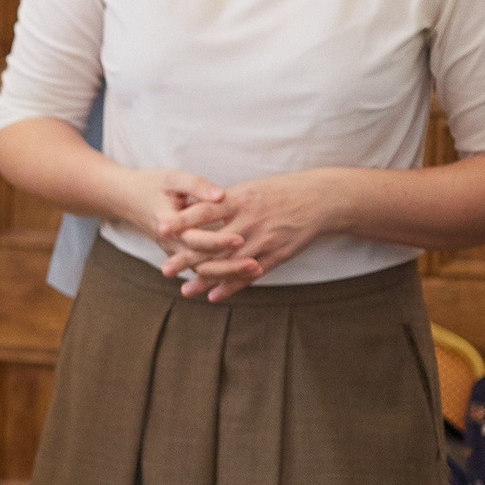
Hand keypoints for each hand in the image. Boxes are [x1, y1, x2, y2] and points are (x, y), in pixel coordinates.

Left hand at [156, 170, 348, 301]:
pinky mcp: (278, 254)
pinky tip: (215, 295)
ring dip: (207, 278)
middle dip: (188, 257)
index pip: (205, 210)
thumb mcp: (251, 189)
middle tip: (164, 270)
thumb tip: (192, 208)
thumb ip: (223, 202)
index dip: (183, 220)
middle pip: (214, 242)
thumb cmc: (281, 192)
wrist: (323, 200)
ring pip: (231, 263)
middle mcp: (251, 220)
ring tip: (186, 291)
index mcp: (241, 199)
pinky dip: (233, 285)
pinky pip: (252, 274)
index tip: (161, 228)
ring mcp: (265, 239)